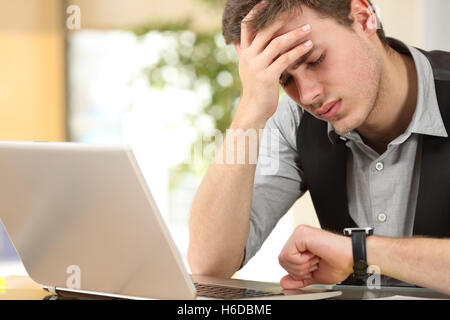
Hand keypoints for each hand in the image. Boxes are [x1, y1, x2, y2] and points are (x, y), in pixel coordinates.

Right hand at [232, 2, 312, 125]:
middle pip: (264, 31)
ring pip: (277, 44)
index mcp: (244, 53)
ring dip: (294, 34)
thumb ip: (247, 53)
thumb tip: (242, 40)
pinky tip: (309, 45)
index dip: (255, 12)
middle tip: (296, 10)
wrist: (254, 110)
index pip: (246, 27)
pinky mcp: (267, 77)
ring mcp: (256, 67)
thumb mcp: (248, 68)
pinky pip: (285, 59)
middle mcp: (248, 58)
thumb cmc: (256, 89)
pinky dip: (298, 51)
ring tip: (308, 29)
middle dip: (280, 18)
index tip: (267, 2)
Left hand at [278, 225, 353, 288]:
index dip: (297, 271)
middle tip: (315, 263)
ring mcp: (299, 233)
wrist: (351, 258)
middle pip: (282, 260)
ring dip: (301, 266)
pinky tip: (314, 256)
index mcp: (301, 243)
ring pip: (284, 258)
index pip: (285, 261)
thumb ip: (298, 278)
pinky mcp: (301, 234)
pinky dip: (301, 262)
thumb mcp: (314, 275)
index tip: (313, 267)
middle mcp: (299, 236)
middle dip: (299, 270)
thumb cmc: (338, 263)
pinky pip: (289, 255)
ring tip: (316, 259)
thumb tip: (284, 282)